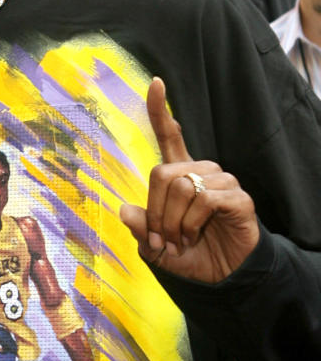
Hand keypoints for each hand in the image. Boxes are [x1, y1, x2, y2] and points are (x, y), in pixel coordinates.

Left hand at [119, 78, 258, 282]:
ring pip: (182, 186)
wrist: (220, 277)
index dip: (161, 111)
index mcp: (180, 175)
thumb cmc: (187, 255)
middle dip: (155, 211)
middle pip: (163, 173)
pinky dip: (190, 223)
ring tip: (180, 240)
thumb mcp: (153, 245)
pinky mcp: (238, 198)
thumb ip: (139, 227)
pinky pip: (203, 199)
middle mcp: (202, 172)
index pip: (170, 136)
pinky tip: (195, 236)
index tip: (156, 83)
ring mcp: (222, 182)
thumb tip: (123, 210)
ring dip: (172, 221)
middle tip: (161, 238)